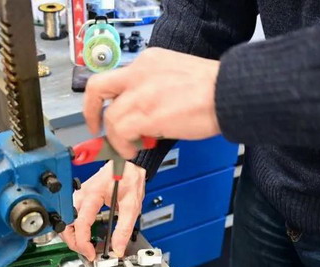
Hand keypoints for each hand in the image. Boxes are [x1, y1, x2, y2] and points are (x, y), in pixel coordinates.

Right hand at [61, 162, 145, 260]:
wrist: (127, 164)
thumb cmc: (128, 177)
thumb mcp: (132, 204)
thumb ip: (124, 228)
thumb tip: (118, 247)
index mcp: (93, 195)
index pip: (80, 223)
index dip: (83, 242)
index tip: (90, 253)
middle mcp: (82, 195)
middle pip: (66, 224)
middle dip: (73, 242)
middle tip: (86, 252)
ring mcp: (79, 196)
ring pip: (66, 222)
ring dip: (72, 237)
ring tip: (86, 247)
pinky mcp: (80, 199)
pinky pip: (71, 217)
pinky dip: (75, 230)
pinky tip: (85, 236)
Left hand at [83, 48, 220, 159]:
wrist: (229, 92)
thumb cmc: (214, 90)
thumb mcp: (177, 78)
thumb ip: (155, 91)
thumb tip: (146, 118)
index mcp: (148, 62)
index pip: (118, 78)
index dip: (110, 99)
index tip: (106, 112)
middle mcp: (140, 73)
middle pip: (97, 88)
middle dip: (90, 111)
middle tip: (96, 128)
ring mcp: (141, 93)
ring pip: (110, 117)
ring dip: (116, 138)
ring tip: (129, 148)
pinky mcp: (147, 113)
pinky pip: (121, 132)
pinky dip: (123, 146)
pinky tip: (134, 151)